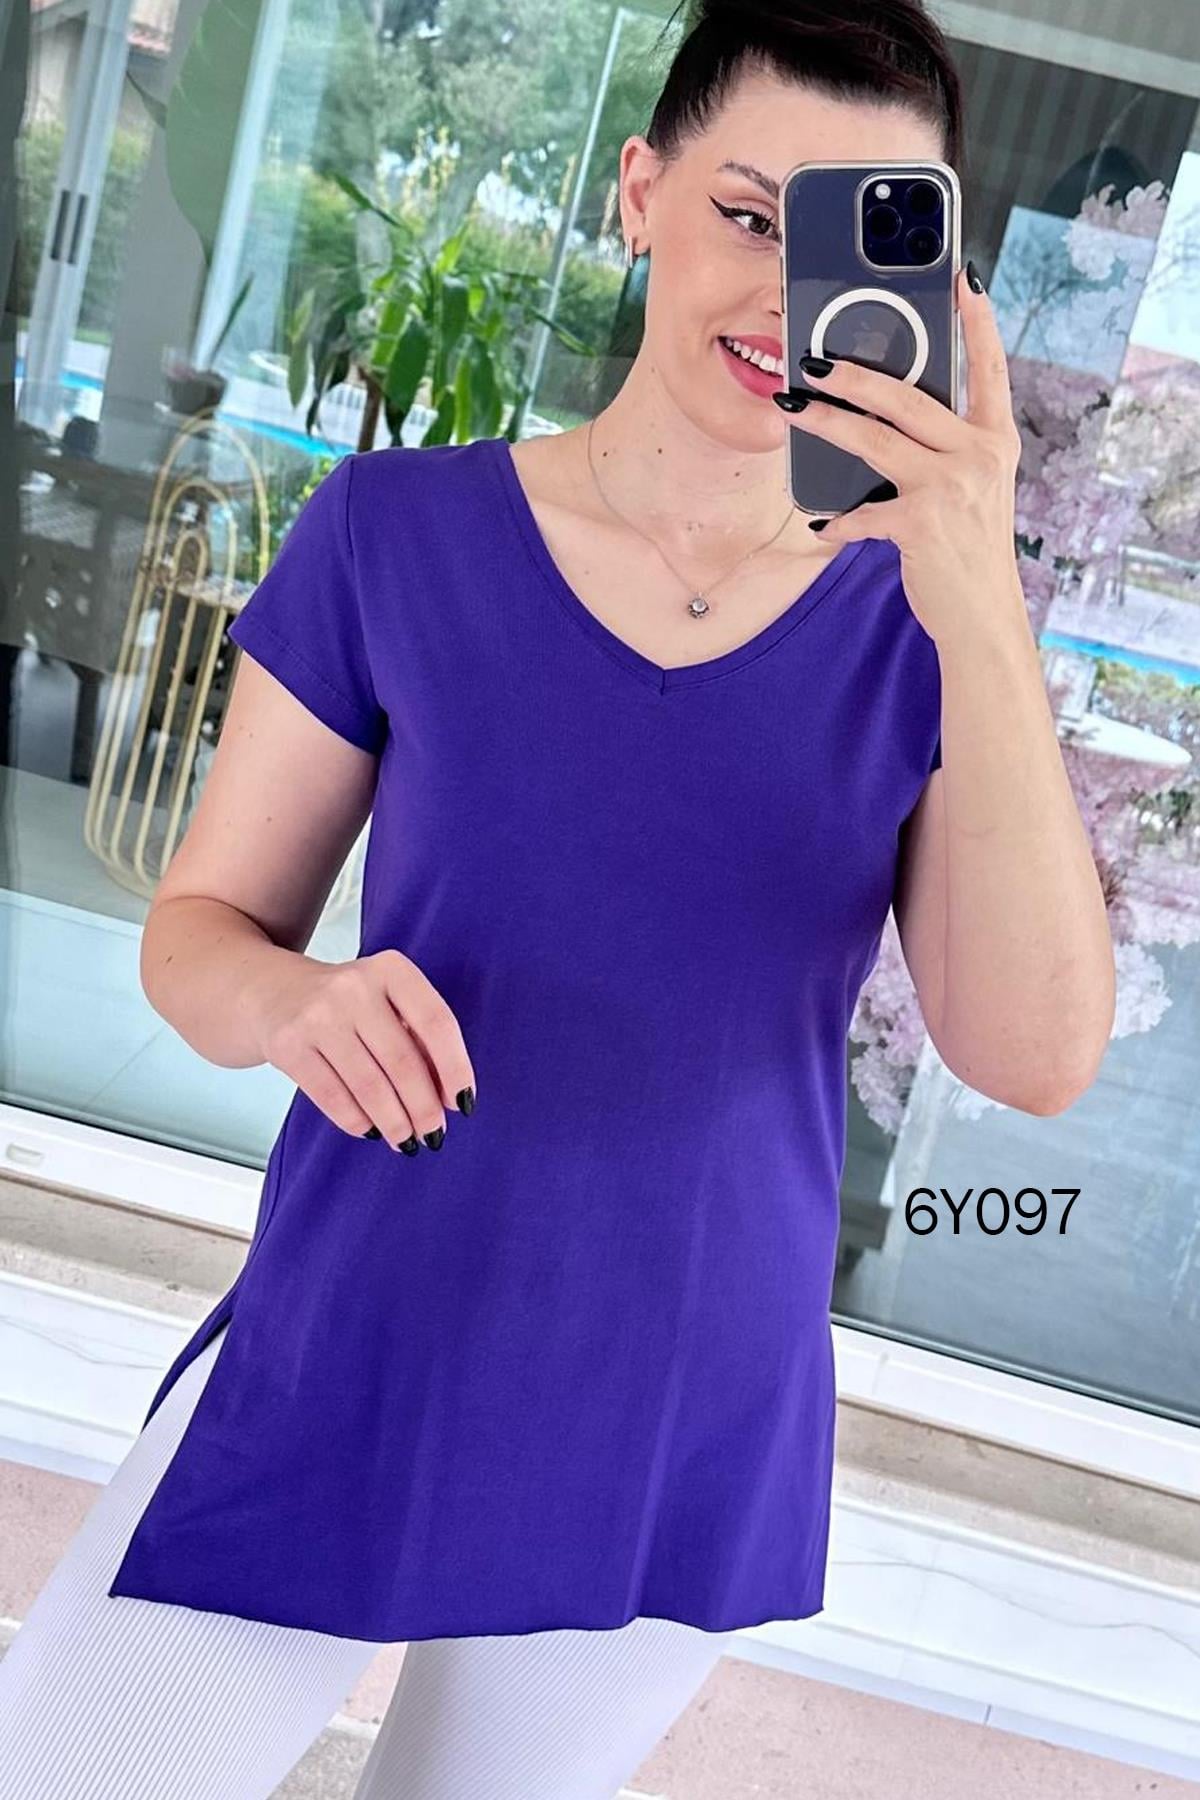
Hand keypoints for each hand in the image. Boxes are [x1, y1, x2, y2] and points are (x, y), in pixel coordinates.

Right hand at [251, 947, 476, 1150]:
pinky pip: (332, 1096)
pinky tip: (371, 1131)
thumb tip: (449, 1098)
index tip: (463, 1103)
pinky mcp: (288, 1045)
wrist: (271, 992)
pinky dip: (357, 1121)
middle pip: (403, 1061)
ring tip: (407, 1141)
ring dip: (394, 1123)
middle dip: (424, 1108)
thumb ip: (418, 1038)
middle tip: (435, 1134)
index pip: (436, 1023)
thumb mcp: (386, 1001)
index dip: (455, 1068)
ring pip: (369, 1085)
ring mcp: (317, 1015)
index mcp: (391, 969)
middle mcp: (354, 987)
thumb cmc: (347, 1004)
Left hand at [777, 266, 1024, 648]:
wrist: (983, 617)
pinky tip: (823, 521)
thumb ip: (946, 452)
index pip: (990, 369)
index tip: (963, 280)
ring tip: (792, 407)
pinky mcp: (921, 524)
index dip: (978, 323)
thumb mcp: (974, 491)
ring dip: (826, 422)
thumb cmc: (969, 551)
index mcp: (995, 441)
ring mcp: (951, 489)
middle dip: (854, 374)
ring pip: (874, 441)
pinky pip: (864, 511)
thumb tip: (888, 421)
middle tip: (813, 360)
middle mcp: (978, 457)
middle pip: (908, 398)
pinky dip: (840, 518)